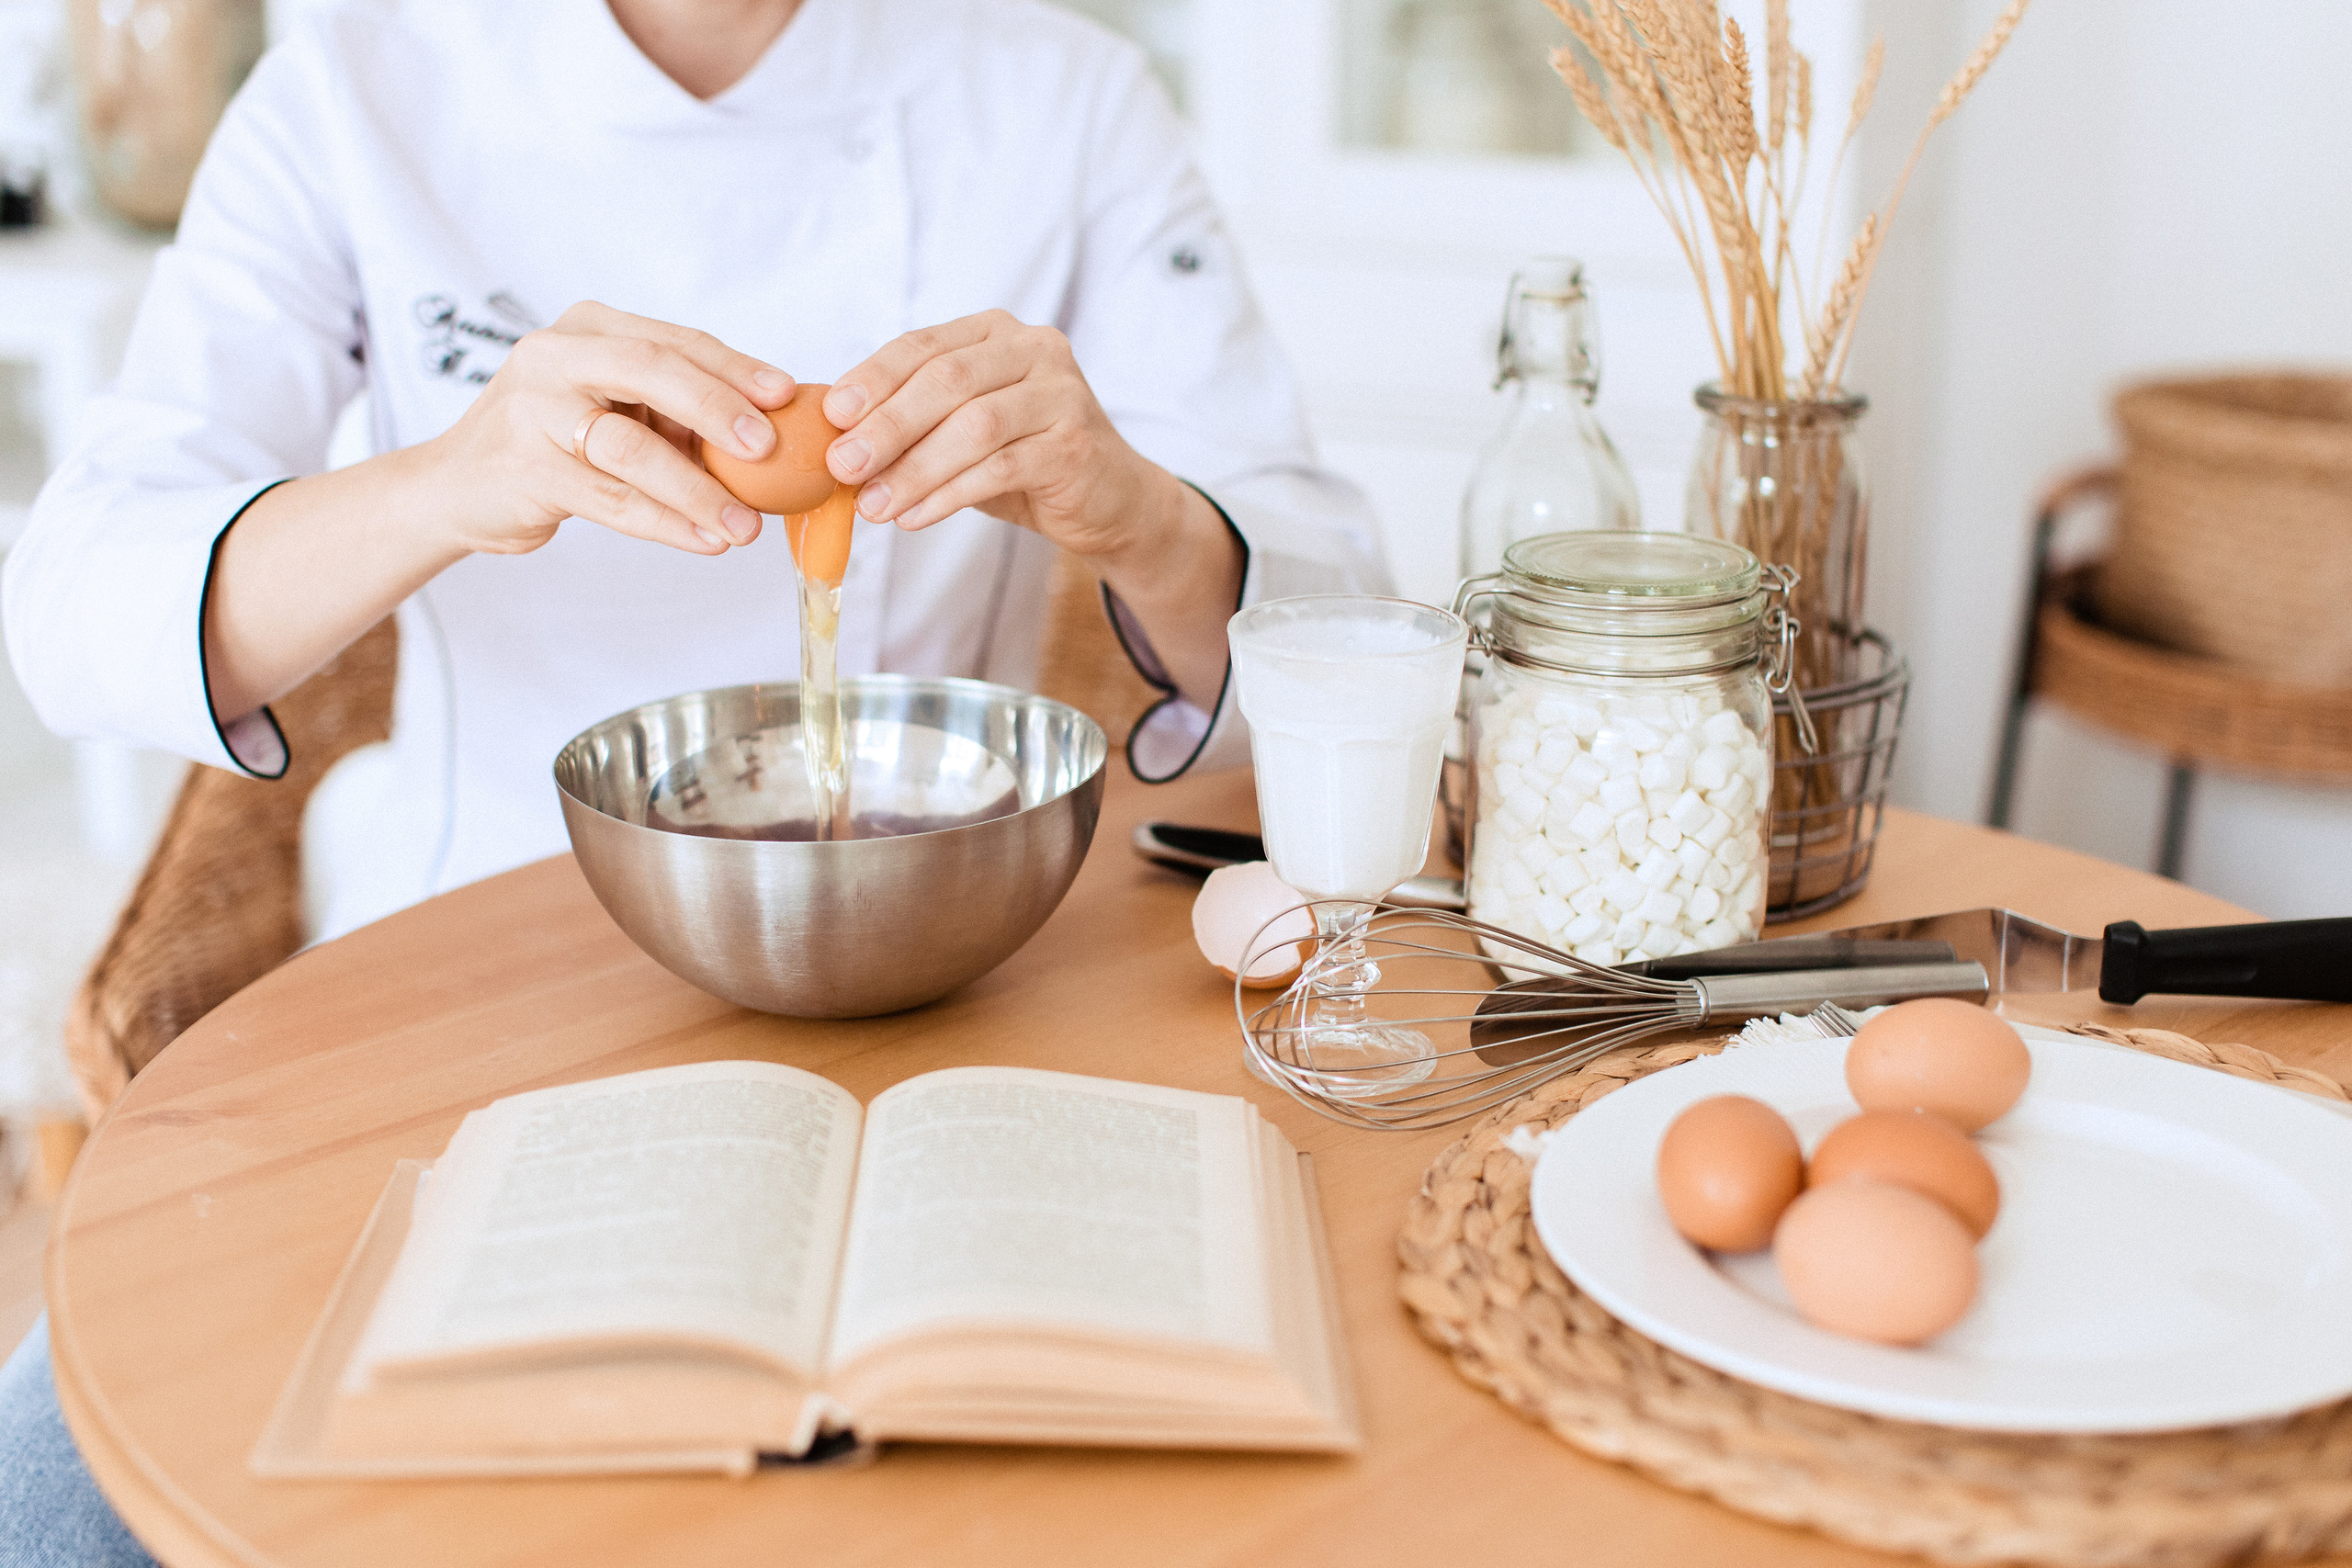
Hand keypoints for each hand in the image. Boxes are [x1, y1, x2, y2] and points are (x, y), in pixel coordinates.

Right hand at [408, 300, 794, 557]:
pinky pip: (611, 499)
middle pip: (651, 371)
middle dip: (718, 408)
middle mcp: (556, 356)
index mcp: (590, 329)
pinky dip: (665, 522)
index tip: (788, 395)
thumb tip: (776, 429)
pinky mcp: (525, 469)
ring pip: (632, 446)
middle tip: (769, 447)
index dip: (734, 368)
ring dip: (698, 489)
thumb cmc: (554, 442)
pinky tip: (705, 540)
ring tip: (745, 525)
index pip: (674, 341)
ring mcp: (533, 410)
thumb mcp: (614, 407)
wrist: (458, 486)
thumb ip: (676, 410)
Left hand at [821, 309, 1242, 709]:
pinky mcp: (1075, 444)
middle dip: (888, 425)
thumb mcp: (964, 427)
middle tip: (843, 466)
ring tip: (873, 506)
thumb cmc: (1024, 459)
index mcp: (997, 332)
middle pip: (947, 380)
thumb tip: (831, 439)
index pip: (924, 344)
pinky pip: (1001, 469)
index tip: (832, 416)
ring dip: (914, 470)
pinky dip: (949, 495)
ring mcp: (1062, 394)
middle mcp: (1035, 349)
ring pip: (973, 427)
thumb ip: (913, 421)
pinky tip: (915, 517)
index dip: (873, 378)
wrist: (1108, 499)